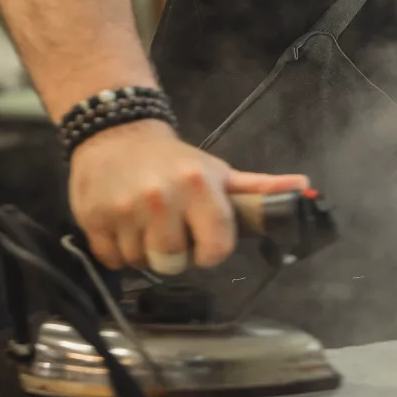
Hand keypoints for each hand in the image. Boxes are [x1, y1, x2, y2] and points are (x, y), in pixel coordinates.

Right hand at [69, 118, 307, 273]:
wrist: (114, 134)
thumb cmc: (173, 161)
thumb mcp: (218, 172)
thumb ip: (259, 189)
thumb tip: (304, 188)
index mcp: (198, 186)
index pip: (215, 249)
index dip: (211, 250)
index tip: (204, 239)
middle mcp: (161, 198)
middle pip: (173, 262)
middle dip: (174, 253)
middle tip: (170, 229)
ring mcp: (124, 209)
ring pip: (140, 263)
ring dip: (144, 250)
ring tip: (145, 223)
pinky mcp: (92, 218)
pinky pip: (111, 259)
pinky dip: (116, 250)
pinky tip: (123, 224)